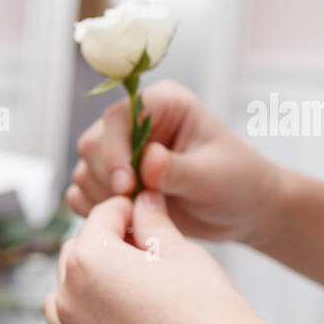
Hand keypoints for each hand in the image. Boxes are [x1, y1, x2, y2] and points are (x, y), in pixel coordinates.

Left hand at [43, 192, 269, 323]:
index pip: (100, 218)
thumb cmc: (209, 314)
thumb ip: (153, 221)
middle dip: (103, 249)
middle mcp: (70, 301)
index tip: (141, 216)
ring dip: (85, 293)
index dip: (125, 212)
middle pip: (75, 257)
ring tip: (126, 296)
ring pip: (63, 303)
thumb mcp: (182, 252)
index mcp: (89, 261)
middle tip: (142, 256)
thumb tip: (144, 201)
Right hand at [67, 79, 284, 248]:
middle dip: (109, 179)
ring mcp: (120, 152)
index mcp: (162, 104)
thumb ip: (178, 169)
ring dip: (103, 197)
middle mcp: (135, 124)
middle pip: (92, 144)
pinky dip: (95, 209)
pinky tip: (126, 219)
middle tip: (137, 205)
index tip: (126, 185)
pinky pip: (81, 193)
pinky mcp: (112, 180)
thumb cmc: (238, 181)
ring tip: (140, 212)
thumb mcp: (213, 175)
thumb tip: (148, 161)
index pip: (118, 117)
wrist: (241, 210)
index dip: (114, 150)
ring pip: (84, 170)